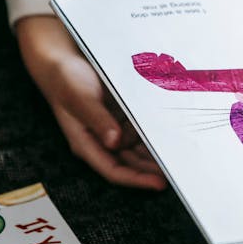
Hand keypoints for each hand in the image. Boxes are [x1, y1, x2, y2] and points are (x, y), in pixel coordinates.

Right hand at [16, 14, 165, 189]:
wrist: (63, 60)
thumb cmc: (66, 80)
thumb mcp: (80, 97)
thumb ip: (97, 119)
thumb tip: (114, 142)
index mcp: (87, 143)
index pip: (114, 170)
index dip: (137, 179)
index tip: (159, 183)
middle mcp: (101, 140)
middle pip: (130, 163)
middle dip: (152, 169)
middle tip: (178, 172)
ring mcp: (111, 128)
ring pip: (137, 148)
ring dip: (155, 152)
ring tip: (179, 154)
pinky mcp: (120, 115)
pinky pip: (140, 129)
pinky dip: (153, 132)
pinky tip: (169, 131)